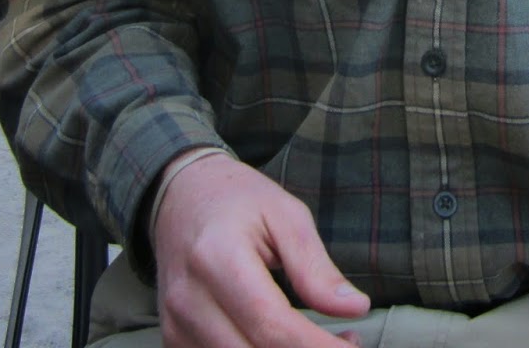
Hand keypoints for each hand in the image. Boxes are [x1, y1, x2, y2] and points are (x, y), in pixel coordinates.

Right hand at [152, 153, 369, 346]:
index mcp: (217, 258)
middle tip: (348, 342)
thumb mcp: (286, 214)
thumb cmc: (237, 201)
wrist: (181, 196)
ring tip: (319, 340)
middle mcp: (188, 299)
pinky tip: (286, 344)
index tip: (353, 346)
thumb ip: (315, 267)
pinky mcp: (174, 339)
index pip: (271, 324)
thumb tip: (354, 307)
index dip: (317, 347)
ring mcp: (176, 324)